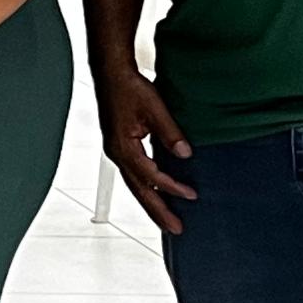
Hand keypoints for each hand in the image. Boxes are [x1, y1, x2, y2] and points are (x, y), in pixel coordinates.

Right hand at [94, 58, 196, 234]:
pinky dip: (147, 186)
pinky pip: (134, 173)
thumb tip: (185, 154)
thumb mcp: (154, 108)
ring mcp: (116, 151)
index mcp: (123, 147)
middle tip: (176, 230)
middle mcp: (116, 154)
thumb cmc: (129, 87)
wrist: (110, 73)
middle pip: (139, 190)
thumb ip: (170, 132)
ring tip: (166, 218)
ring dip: (152, 202)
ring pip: (135, 184)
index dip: (171, 187)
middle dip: (158, 211)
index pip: (151, 176)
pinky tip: (157, 189)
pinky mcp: (120, 146)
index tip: (191, 196)